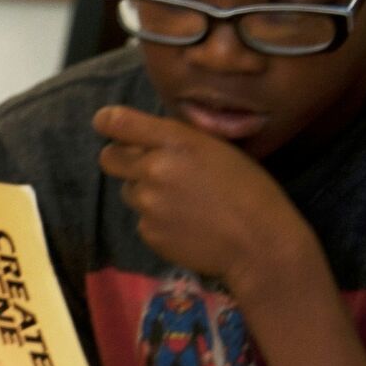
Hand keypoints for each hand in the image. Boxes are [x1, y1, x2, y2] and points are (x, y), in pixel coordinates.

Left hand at [94, 107, 308, 285]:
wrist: (257, 243)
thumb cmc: (249, 190)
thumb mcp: (218, 148)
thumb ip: (178, 139)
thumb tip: (148, 136)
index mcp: (175, 141)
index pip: (117, 122)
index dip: (108, 123)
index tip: (107, 125)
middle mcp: (153, 168)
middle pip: (108, 158)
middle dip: (122, 160)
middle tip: (147, 168)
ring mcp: (147, 203)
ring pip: (128, 191)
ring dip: (144, 192)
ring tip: (182, 202)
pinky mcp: (148, 232)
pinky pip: (141, 220)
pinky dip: (157, 221)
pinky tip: (186, 224)